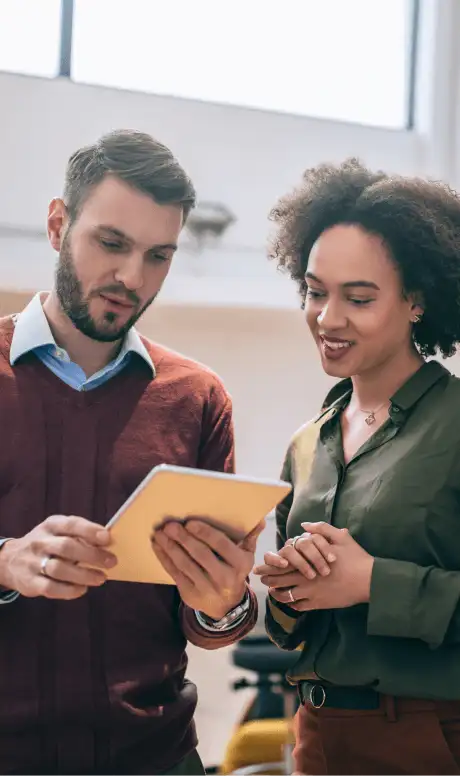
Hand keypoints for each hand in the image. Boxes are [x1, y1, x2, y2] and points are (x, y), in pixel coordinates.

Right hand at [0, 515, 116, 599]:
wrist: (9, 560)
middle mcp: (40, 542)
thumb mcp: (57, 532)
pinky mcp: (30, 583)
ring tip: (101, 578)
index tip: (107, 538)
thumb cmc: (46, 544)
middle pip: (67, 547)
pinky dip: (70, 590)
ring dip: (84, 575)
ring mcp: (33, 563)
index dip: (90, 531)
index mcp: (51, 525)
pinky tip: (83, 589)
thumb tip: (107, 544)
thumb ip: (79, 535)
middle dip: (92, 555)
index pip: (71, 524)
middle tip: (111, 562)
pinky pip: (51, 588)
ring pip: (59, 569)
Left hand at [152, 518, 264, 619]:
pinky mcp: (190, 594)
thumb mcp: (246, 555)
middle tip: (170, 525)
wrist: (226, 605)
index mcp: (240, 564)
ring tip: (160, 533)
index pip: (222, 545)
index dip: (205, 533)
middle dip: (184, 539)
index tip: (190, 522)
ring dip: (170, 547)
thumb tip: (260, 519)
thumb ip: (250, 536)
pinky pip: (175, 573)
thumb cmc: (235, 570)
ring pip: (185, 565)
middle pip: (201, 555)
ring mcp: (206, 588)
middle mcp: (225, 578)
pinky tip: (158, 545)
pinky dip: (164, 558)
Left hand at [264, 522, 374, 610]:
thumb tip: (304, 526)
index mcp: (308, 561)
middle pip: (280, 580)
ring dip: (277, 593)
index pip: (282, 563)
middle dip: (268, 579)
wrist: (369, 580)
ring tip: (272, 591)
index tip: (260, 566)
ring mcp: (312, 593)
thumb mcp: (340, 537)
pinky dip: (292, 604)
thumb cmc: (355, 557)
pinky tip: (289, 601)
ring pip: (287, 596)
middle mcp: (306, 578)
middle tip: (260, 578)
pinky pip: (300, 607)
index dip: (269, 565)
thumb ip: (321, 529)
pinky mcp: (319, 604)